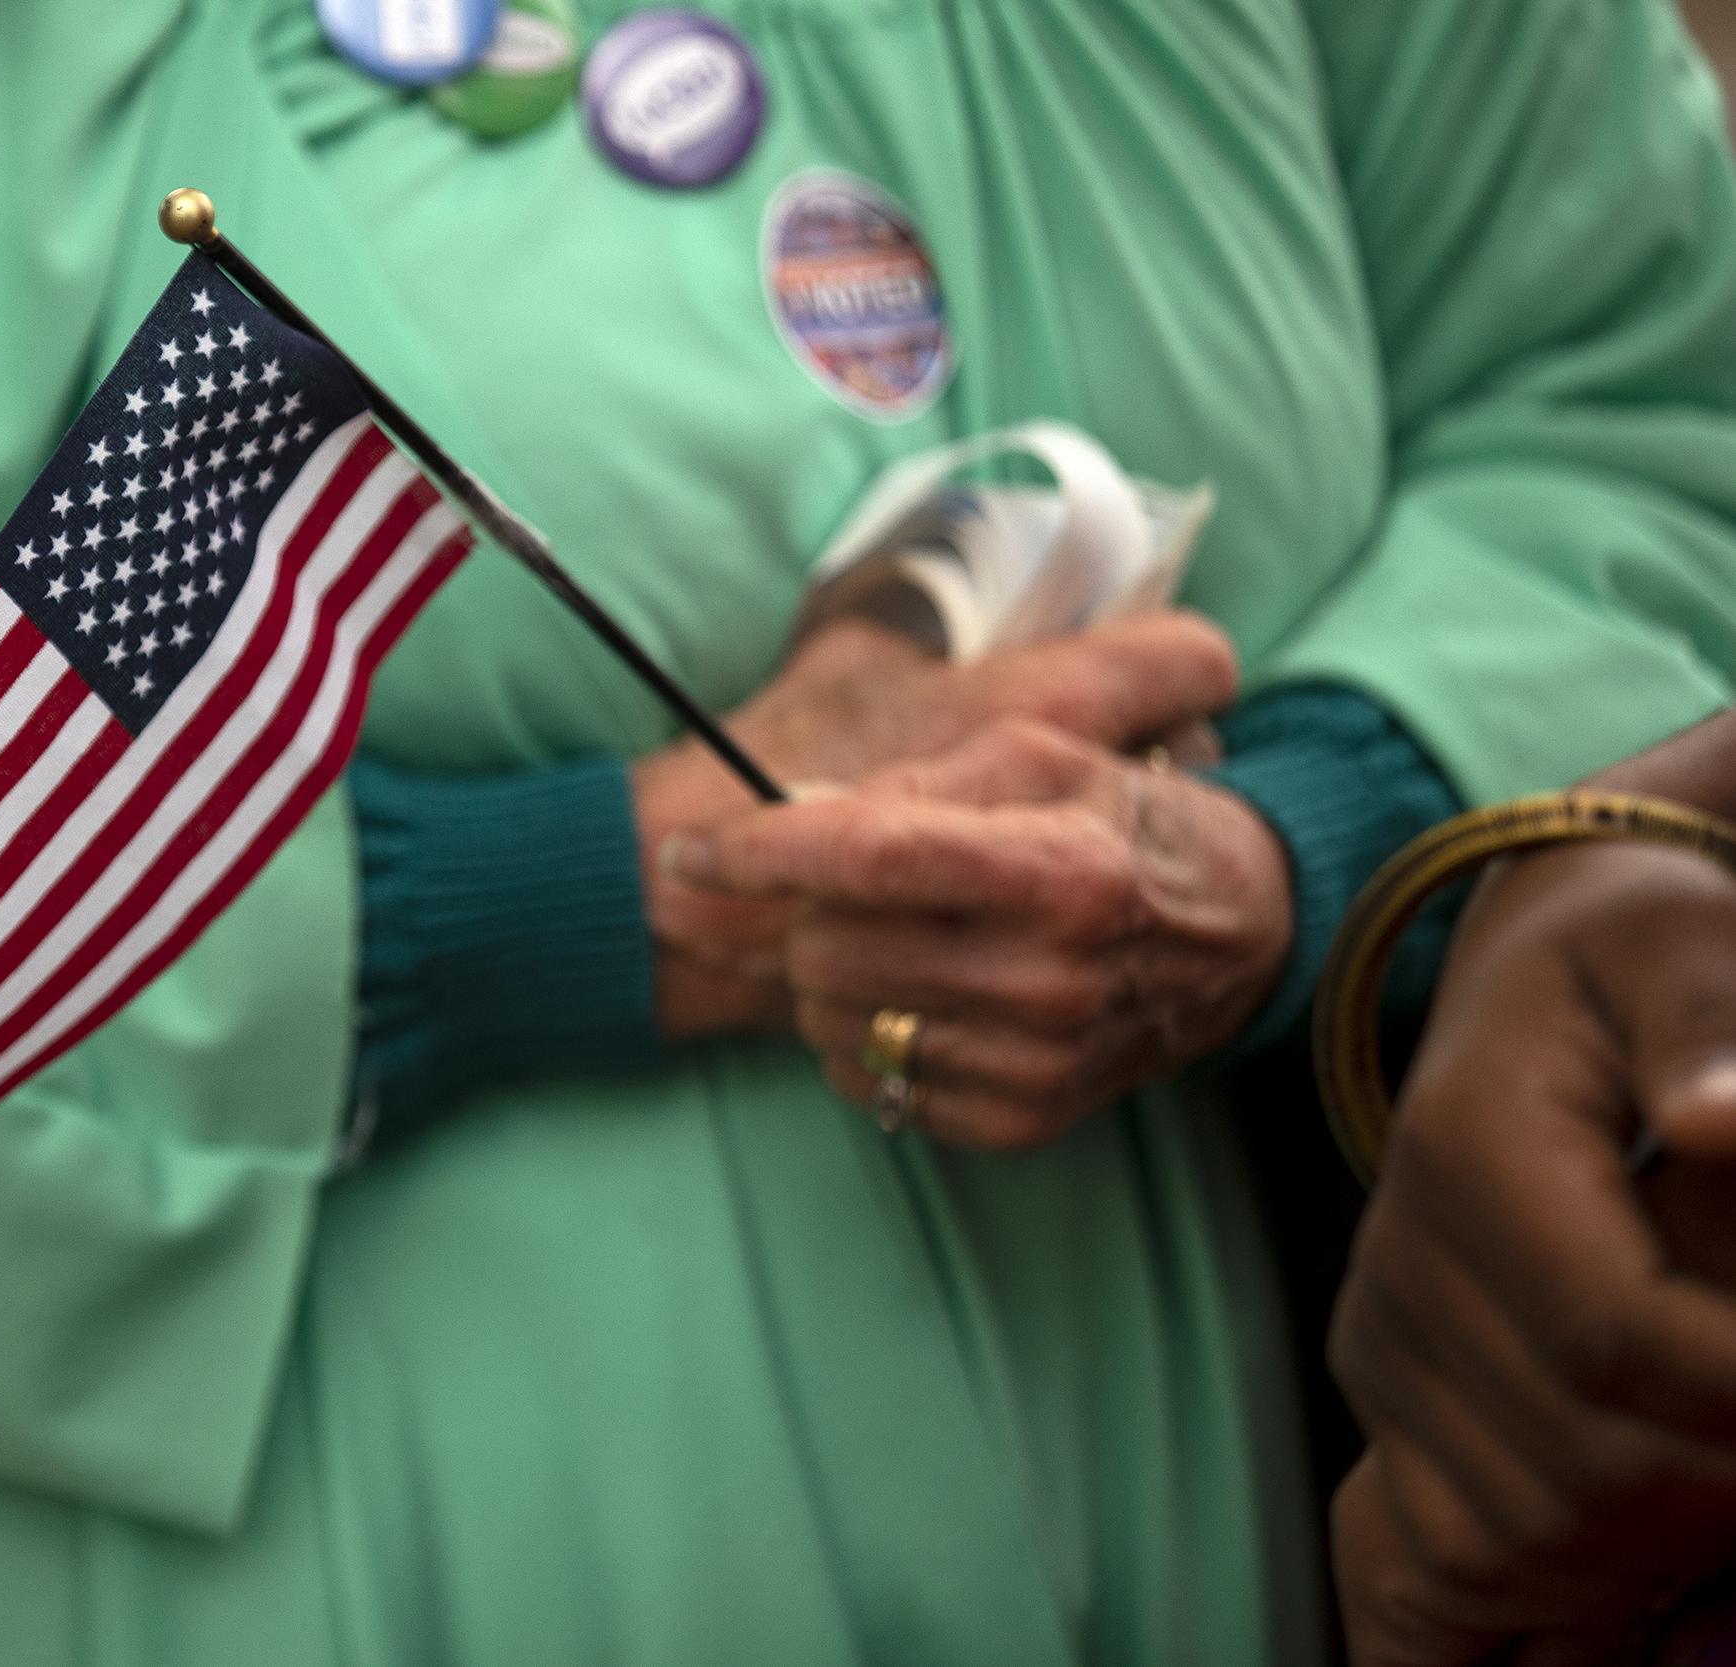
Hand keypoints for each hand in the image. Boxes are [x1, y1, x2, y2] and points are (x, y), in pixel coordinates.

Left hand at [631, 611, 1240, 1039]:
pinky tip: (919, 997)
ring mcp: (1038, 1060)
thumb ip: (912, 780)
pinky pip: (873, 1088)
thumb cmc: (1124, 822)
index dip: (761, 851)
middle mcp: (1052, 977)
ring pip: (835, 1023)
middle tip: (845, 886)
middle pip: (831, 949)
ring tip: (893, 938)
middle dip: (806, 910)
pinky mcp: (1024, 1119)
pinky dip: (866, 1039)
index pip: (870, 857)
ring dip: (831, 976)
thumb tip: (789, 812)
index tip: (692, 851)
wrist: (1242, 933)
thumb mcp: (1042, 756)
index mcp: (1059, 868)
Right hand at [1328, 836, 1735, 1666]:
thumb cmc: (1636, 953)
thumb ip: (1711, 1026)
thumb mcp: (1687, 945)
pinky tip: (1634, 1555)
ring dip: (1675, 1534)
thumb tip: (1720, 1125)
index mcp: (1467, 1147)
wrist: (1533, 966)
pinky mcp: (1389, 1398)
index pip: (1616, 1334)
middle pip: (1589, 1456)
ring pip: (1539, 1524)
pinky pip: (1447, 1552)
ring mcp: (1386, 1344)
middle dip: (1730, 1476)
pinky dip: (1553, 1589)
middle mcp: (1401, 1261)